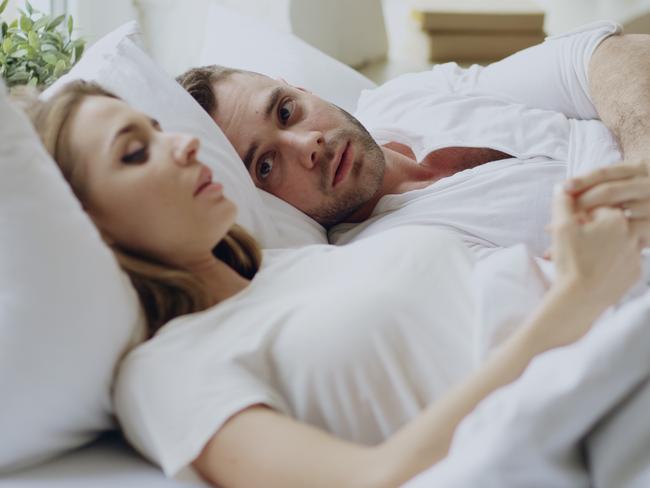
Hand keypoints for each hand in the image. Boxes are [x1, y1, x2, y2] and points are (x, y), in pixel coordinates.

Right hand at [549, 185, 642, 311]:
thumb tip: (562, 187)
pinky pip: (623, 260)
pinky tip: (594, 267)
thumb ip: (563, 202)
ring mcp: (636, 254)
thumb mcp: (561, 226)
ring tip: (582, 256)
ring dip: (602, 245)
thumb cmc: (570, 260)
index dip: (580, 215)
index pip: (598, 207)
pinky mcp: (635, 272)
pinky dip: (610, 261)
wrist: (580, 298)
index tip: (569, 226)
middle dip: (591, 229)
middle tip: (573, 242)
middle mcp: (632, 234)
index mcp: (615, 219)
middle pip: (610, 223)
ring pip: (618, 242)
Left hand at [565, 162, 649, 243]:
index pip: (605, 172)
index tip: (563, 188)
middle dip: (582, 202)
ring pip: (615, 213)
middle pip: (608, 191)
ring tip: (567, 232)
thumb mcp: (620, 184)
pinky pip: (625, 232)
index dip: (582, 180)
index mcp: (638, 168)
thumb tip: (559, 189)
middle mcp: (648, 184)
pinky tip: (587, 244)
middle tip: (562, 213)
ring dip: (589, 222)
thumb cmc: (630, 199)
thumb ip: (597, 184)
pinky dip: (603, 238)